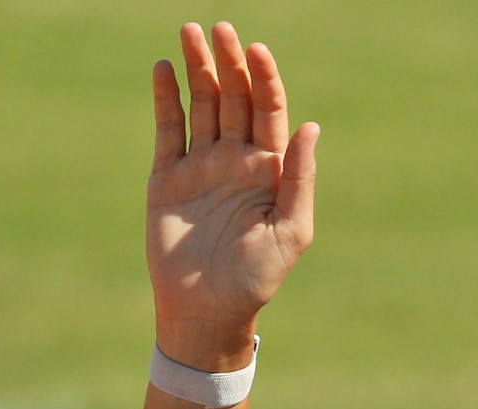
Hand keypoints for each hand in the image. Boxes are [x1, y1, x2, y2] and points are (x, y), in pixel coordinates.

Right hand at [148, 21, 317, 368]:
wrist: (206, 311)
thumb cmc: (257, 279)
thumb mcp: (291, 232)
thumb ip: (300, 179)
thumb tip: (312, 127)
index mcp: (269, 170)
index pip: (269, 110)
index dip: (265, 79)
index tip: (258, 51)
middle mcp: (236, 160)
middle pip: (234, 98)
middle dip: (229, 62)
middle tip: (221, 28)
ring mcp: (201, 166)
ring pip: (201, 106)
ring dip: (198, 69)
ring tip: (191, 33)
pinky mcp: (168, 179)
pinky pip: (168, 130)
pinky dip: (166, 100)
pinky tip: (166, 69)